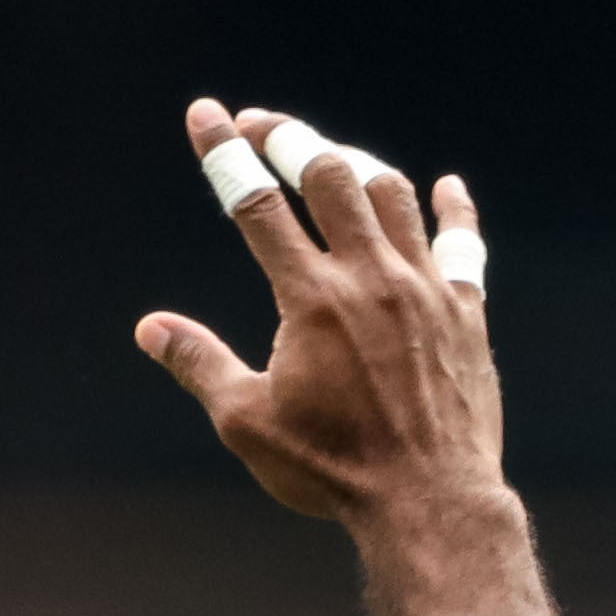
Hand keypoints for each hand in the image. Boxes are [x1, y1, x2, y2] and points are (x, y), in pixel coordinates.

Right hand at [137, 98, 502, 532]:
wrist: (430, 501)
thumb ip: (200, 364)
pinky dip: (452, 209)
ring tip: (333, 161)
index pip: (256, 204)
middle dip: (290, 138)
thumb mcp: (248, 423)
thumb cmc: (333, 471)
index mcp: (310, 298)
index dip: (226, 152)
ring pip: (391, 194)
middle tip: (265, 127)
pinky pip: (461, 243)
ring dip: (357, 165)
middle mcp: (369, 276)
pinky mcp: (464, 311)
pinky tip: (446, 188)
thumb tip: (151, 329)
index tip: (207, 114)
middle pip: (328, 173)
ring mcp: (423, 288)